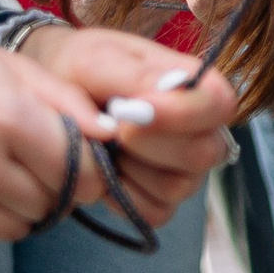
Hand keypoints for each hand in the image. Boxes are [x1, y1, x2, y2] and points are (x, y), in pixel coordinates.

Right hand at [0, 10, 91, 252]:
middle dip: (45, 187)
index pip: (83, 177)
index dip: (85, 173)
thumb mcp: (2, 64)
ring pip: (13, 230)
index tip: (74, 164)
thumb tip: (113, 134)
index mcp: (6, 117)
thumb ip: (63, 101)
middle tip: (16, 159)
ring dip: (9, 208)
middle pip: (49, 206)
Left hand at [14, 26, 234, 225]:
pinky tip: (108, 171)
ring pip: (179, 188)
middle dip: (152, 146)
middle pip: (206, 153)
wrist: (54, 94)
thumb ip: (131, 76)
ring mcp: (183, 168)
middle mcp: (199, 128)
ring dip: (134, 170)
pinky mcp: (161, 197)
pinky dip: (125, 197)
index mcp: (193, 84)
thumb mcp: (96, 59)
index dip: (184, 113)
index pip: (220, 103)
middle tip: (113, 127)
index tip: (135, 108)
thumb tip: (155, 103)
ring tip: (108, 145)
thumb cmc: (80, 68)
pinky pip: (156, 213)